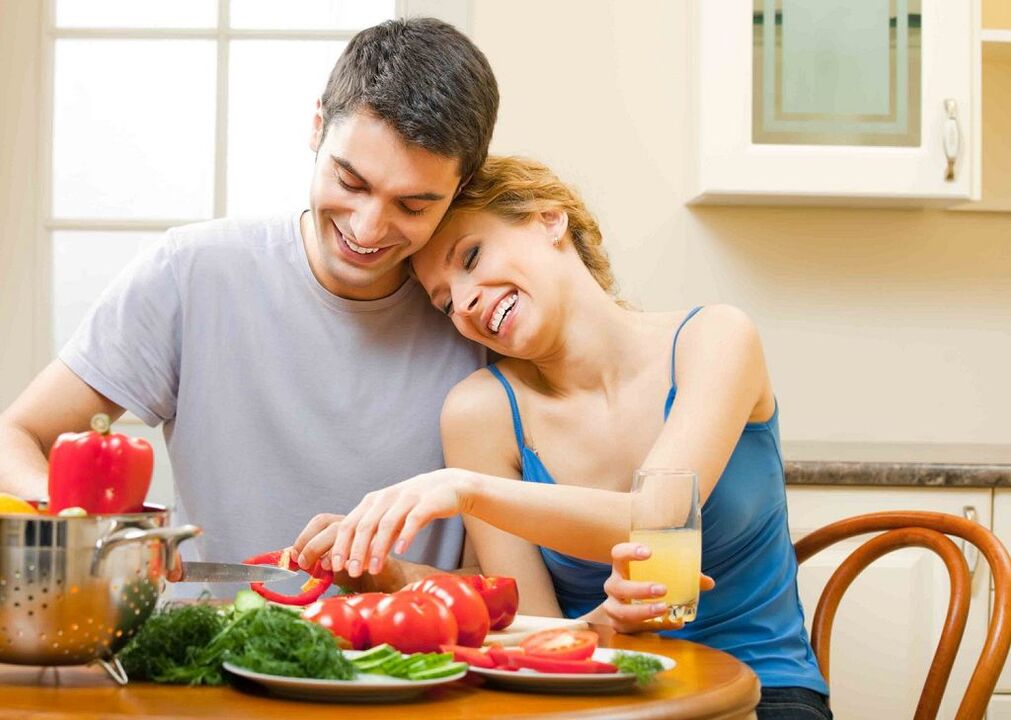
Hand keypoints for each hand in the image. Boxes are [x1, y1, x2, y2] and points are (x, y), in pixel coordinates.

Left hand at [290, 469, 472, 578]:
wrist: (449, 487)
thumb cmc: (414, 508)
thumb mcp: (390, 520)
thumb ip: (373, 538)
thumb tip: (353, 564)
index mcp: (372, 502)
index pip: (348, 524)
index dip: (338, 545)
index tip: (331, 567)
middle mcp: (385, 498)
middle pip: (363, 525)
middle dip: (353, 549)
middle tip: (349, 572)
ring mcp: (406, 499)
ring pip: (386, 524)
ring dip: (377, 548)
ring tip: (373, 569)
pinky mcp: (427, 502)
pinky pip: (413, 519)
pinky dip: (405, 535)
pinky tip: (400, 551)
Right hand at [603, 542, 714, 632]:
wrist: (622, 612)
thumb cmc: (643, 586)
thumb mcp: (658, 578)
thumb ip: (683, 578)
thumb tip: (709, 582)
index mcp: (622, 568)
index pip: (618, 554)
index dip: (630, 551)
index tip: (649, 552)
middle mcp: (614, 586)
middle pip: (619, 586)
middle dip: (640, 589)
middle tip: (663, 589)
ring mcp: (613, 607)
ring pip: (622, 611)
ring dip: (644, 611)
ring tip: (664, 609)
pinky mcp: (618, 626)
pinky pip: (633, 628)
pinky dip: (653, 627)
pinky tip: (672, 624)